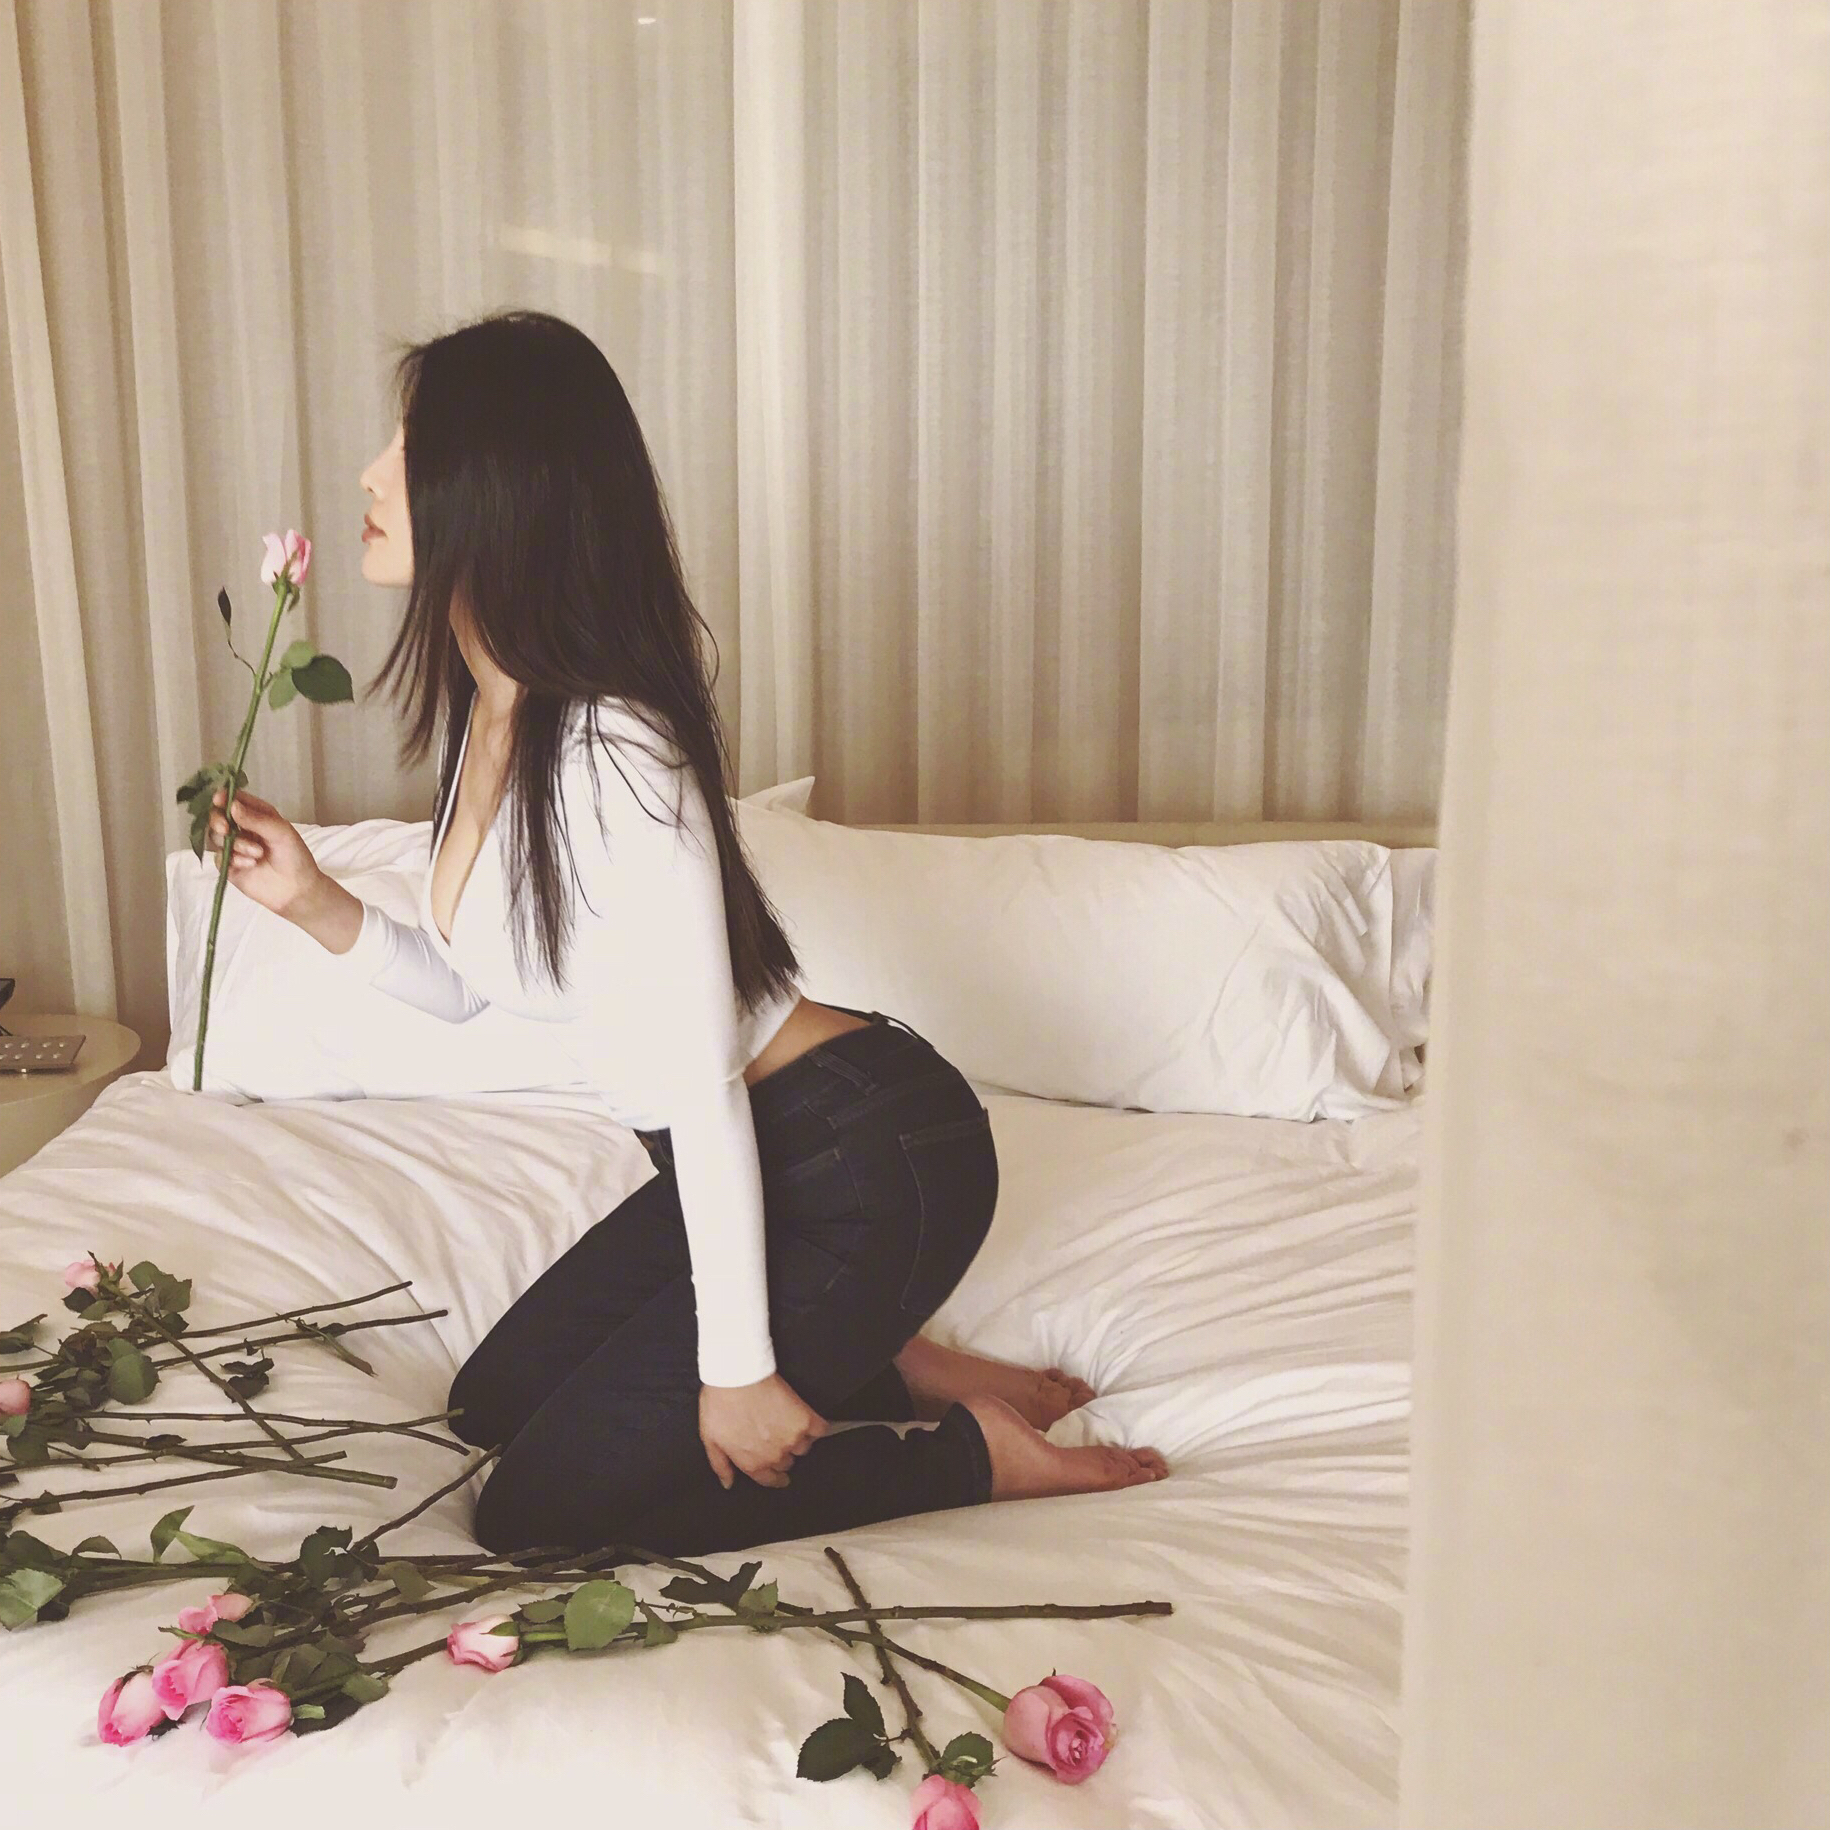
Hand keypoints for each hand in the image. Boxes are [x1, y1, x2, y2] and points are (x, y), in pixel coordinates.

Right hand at [206, 787, 324, 919]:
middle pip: (217, 817)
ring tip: (257, 854)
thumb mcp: (281, 832)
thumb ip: (256, 819)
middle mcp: (242, 829)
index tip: (218, 799)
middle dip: (218, 820)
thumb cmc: (295, 856)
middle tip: (225, 828)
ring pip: (216, 837)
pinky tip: (251, 864)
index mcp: (257, 815)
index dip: (224, 797)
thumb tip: (231, 806)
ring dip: (235, 844)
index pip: (235, 800)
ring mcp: (234, 848)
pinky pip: (218, 857)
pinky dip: (233, 859)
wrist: (297, 890)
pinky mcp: (229, 866)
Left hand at [699, 1373, 828, 1489]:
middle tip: (775, 1439)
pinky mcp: (805, 1419)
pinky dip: (817, 1428)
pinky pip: (820, 1431)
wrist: (738, 1374)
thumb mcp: (710, 1437)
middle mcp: (774, 1455)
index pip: (770, 1480)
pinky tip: (809, 1422)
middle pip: (786, 1463)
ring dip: (797, 1440)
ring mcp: (792, 1438)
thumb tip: (728, 1482)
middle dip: (781, 1454)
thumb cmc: (721, 1402)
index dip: (775, 1478)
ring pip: (803, 1448)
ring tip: (788, 1426)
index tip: (779, 1476)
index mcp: (752, 1462)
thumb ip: (720, 1465)